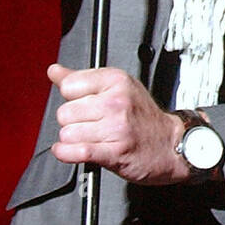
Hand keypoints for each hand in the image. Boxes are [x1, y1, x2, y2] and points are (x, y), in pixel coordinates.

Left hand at [48, 63, 189, 185]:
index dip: (72, 98)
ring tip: (91, 137)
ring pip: (67, 134)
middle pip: (65, 112)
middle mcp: (117, 102)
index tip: (83, 103)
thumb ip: (83, 79)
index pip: (69, 85)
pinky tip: (72, 151)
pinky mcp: (114, 151)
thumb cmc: (144, 117)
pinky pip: (76, 151)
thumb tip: (55, 71)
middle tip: (90, 124)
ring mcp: (116, 127)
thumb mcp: (119, 87)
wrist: (170, 144)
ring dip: (73, 140)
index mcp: (117, 81)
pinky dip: (67, 154)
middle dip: (72, 122)